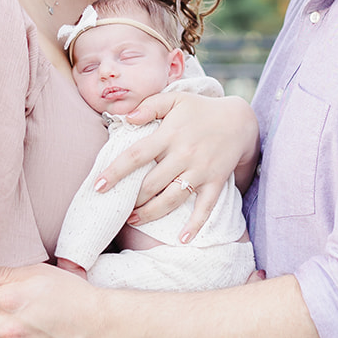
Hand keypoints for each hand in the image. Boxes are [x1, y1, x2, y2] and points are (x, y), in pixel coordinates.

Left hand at [95, 91, 258, 240]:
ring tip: (133, 220)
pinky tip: (182, 239)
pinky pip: (205, 207)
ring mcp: (200, 170)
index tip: (98, 186)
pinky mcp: (215, 182)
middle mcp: (183, 154)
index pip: (136, 155)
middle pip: (151, 184)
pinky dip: (195, 225)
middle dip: (131, 200)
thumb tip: (126, 117)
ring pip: (172, 199)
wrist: (240, 120)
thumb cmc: (201, 109)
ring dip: (150, 214)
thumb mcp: (175, 98)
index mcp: (169, 134)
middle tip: (117, 207)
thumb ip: (149, 105)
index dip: (115, 171)